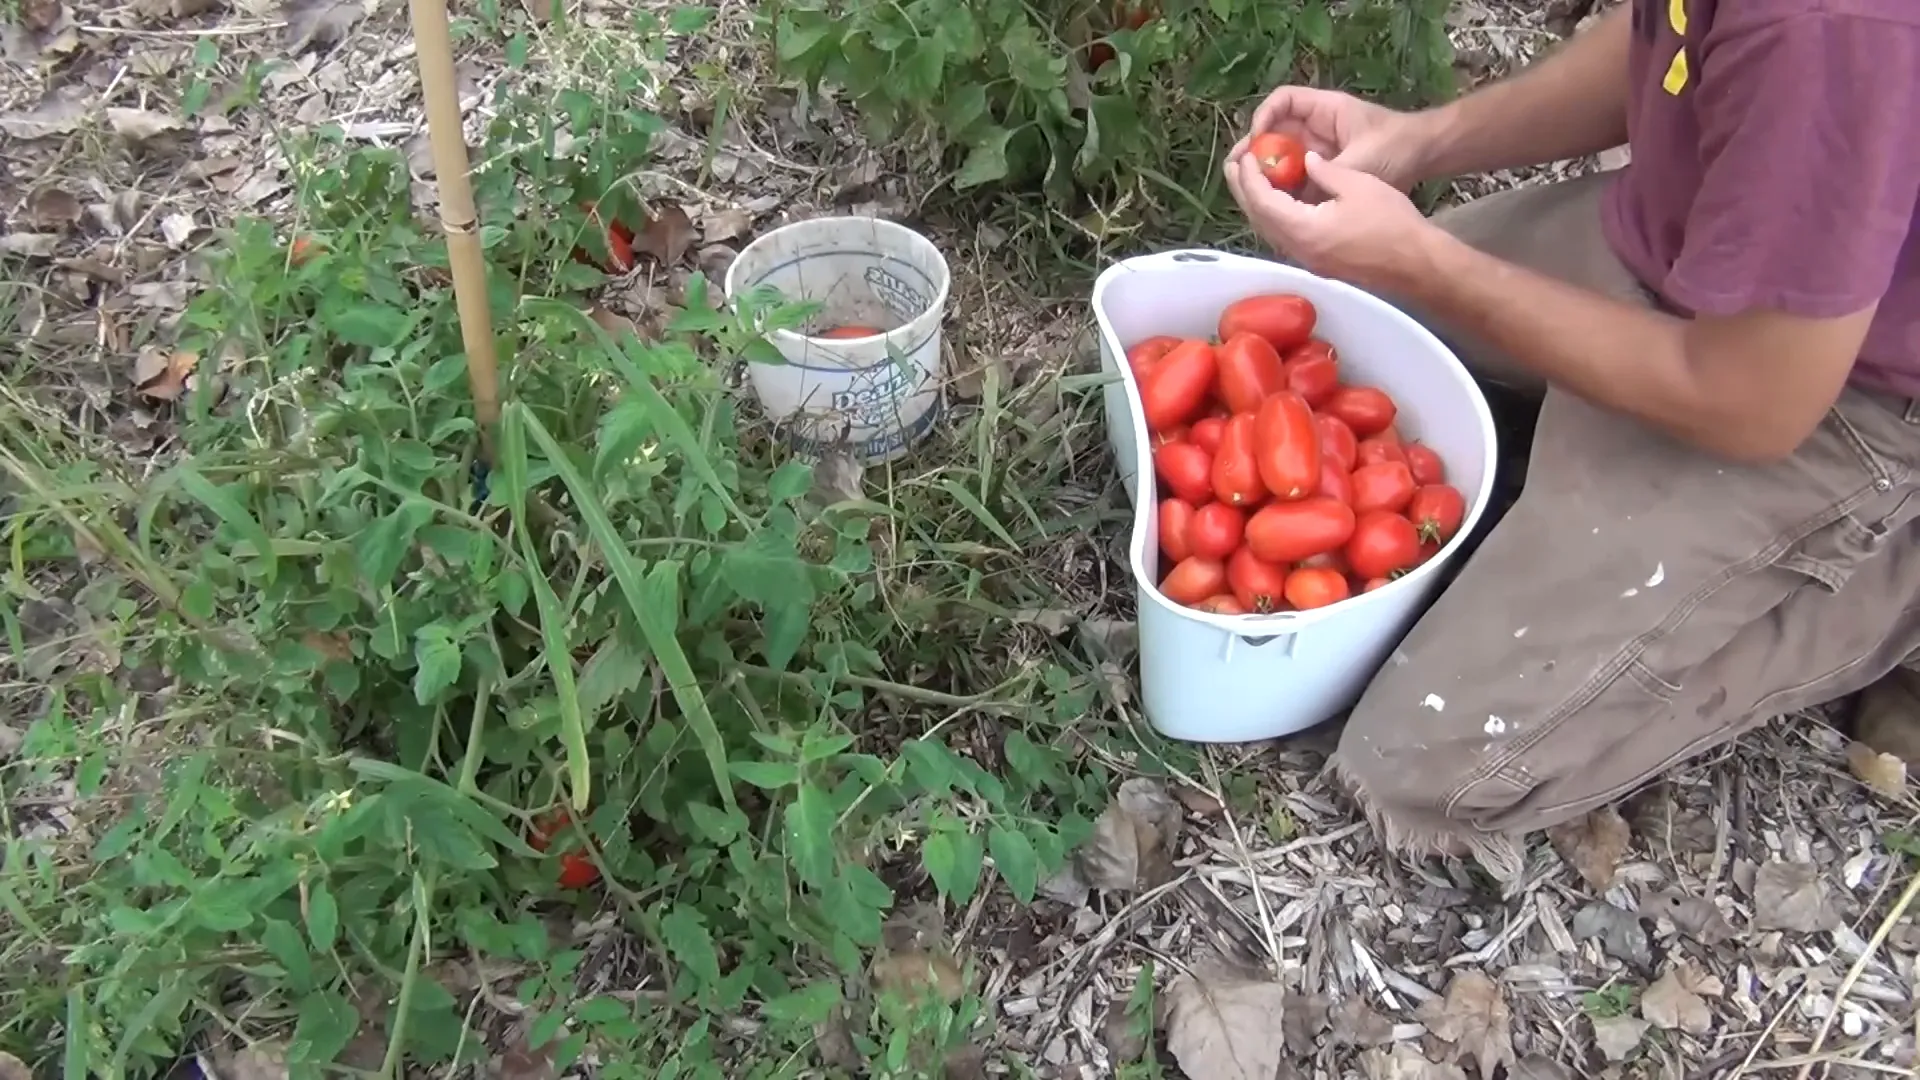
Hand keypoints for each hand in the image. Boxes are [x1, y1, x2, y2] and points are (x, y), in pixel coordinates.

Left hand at [1224, 151, 1442, 292]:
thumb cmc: (1391, 222)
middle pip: (1258, 218)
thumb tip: (1307, 160)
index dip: (1250, 176)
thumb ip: (1325, 171)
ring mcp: (1305, 260)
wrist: (1416, 263)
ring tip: (1251, 178)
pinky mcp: (1316, 263)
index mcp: (1302, 229)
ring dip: (1257, 203)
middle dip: (1244, 189)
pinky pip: (1284, 236)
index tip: (1247, 153)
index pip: (1262, 200)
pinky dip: (1274, 215)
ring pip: (1269, 230)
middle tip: (1237, 163)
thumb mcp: (1358, 184)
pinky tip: (1278, 200)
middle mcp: (1296, 249)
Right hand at [1227, 86, 1433, 195]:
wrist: (1426, 157)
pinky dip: (1282, 189)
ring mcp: (1318, 149)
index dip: (1263, 117)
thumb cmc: (1398, 147)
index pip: (1282, 102)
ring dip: (1264, 173)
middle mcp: (1316, 127)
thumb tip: (1297, 187)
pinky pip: (1294, 177)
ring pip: (1280, 157)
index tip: (1256, 142)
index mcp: (1325, 110)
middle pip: (1273, 132)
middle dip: (1254, 150)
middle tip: (1237, 172)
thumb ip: (1330, 172)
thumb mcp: (1364, 161)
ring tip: (1246, 192)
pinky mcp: (1322, 171)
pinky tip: (1271, 205)